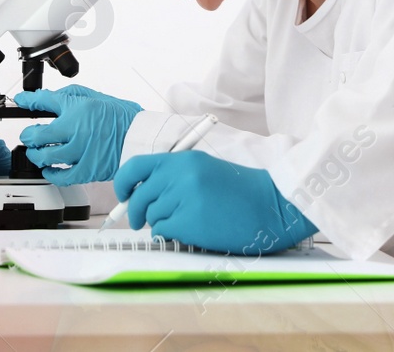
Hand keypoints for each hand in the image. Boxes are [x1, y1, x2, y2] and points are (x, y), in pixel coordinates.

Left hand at [15, 85, 142, 184]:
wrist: (140, 138)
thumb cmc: (122, 117)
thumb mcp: (96, 96)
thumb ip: (70, 95)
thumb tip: (47, 97)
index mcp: (80, 108)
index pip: (45, 101)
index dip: (27, 101)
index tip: (21, 101)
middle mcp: (77, 130)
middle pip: (38, 134)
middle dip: (28, 134)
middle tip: (29, 135)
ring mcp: (81, 152)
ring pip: (46, 156)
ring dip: (36, 154)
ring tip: (36, 152)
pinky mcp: (86, 170)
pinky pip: (61, 176)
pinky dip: (50, 173)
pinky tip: (48, 168)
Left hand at [112, 150, 317, 254]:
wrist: (271, 205)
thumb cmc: (242, 192)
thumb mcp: (206, 170)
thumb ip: (175, 177)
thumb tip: (141, 195)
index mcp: (184, 159)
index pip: (136, 167)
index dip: (122, 183)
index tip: (122, 195)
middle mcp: (180, 175)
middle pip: (138, 196)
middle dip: (136, 212)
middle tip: (141, 221)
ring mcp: (183, 198)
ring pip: (151, 216)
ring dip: (160, 223)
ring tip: (184, 222)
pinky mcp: (189, 222)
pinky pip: (163, 231)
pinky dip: (170, 234)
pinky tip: (189, 230)